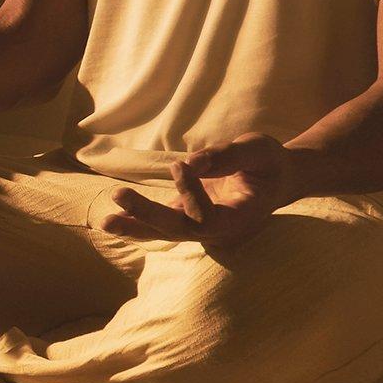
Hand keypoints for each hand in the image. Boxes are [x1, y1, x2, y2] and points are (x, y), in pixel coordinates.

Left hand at [100, 134, 296, 248]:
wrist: (276, 180)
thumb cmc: (269, 163)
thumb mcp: (258, 150)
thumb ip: (228, 156)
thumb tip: (190, 162)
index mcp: (241, 218)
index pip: (207, 218)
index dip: (189, 194)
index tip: (180, 165)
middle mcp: (220, 230)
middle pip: (180, 230)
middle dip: (148, 216)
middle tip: (119, 197)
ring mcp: (202, 226)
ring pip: (166, 232)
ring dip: (135, 226)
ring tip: (106, 221)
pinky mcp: (188, 217)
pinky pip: (160, 224)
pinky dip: (137, 221)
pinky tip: (112, 220)